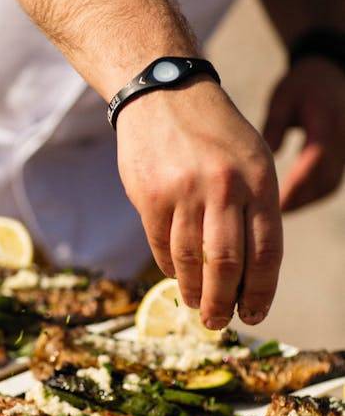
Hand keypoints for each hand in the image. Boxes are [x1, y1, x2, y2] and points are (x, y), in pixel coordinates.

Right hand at [116, 77, 281, 329]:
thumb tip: (250, 275)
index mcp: (259, 180)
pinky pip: (161, 246)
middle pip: (226, 264)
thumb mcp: (250, 160)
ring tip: (198, 306)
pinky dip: (170, 269)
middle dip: (224, 303)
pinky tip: (176, 277)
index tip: (255, 314)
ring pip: (190, 261)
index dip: (261, 292)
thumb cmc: (213, 134)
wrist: (163, 93)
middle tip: (220, 322)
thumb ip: (254, 210)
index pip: (266, 252)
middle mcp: (224, 187)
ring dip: (195, 292)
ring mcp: (184, 191)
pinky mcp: (150, 196)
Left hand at [263, 57, 344, 210]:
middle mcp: (342, 139)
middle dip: (299, 199)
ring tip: (278, 209)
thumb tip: (269, 154)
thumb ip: (275, 125)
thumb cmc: (303, 85)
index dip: (297, 183)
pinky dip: (313, 195)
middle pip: (324, 179)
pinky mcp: (344, 156)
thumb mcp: (283, 97)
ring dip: (306, 200)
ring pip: (330, 185)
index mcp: (326, 123)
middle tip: (270, 213)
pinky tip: (292, 199)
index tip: (275, 201)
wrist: (332, 75)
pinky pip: (332, 182)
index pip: (315, 159)